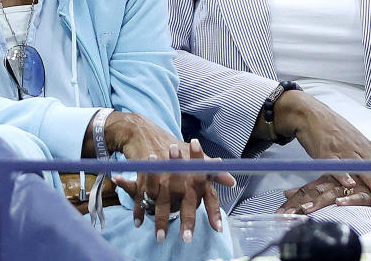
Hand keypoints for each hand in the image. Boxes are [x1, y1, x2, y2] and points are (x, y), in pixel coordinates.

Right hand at [105, 113, 234, 242]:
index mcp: (194, 172)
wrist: (146, 132)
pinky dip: (139, 210)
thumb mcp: (195, 159)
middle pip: (184, 200)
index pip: (207, 193)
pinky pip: (140, 196)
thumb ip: (212, 173)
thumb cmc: (174, 148)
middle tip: (187, 238)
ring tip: (160, 237)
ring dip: (160, 220)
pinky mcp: (143, 176)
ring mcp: (159, 175)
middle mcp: (178, 174)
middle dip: (186, 219)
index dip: (213, 211)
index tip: (218, 228)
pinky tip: (138, 223)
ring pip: (161, 201)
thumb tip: (232, 182)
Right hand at [273, 91, 370, 207]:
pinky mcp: (326, 152)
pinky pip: (336, 165)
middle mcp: (359, 148)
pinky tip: (349, 183)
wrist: (313, 114)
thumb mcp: (356, 140)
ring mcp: (343, 150)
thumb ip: (367, 156)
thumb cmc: (334, 129)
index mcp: (367, 146)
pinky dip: (343, 174)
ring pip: (361, 168)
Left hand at [278, 174, 370, 214]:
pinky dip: (349, 200)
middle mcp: (337, 183)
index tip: (281, 211)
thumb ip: (311, 189)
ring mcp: (351, 186)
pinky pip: (358, 197)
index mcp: (328, 180)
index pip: (307, 190)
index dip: (294, 200)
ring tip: (306, 210)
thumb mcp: (331, 182)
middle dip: (300, 204)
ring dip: (319, 202)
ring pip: (332, 194)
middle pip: (315, 193)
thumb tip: (286, 193)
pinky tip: (339, 203)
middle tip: (288, 214)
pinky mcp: (368, 192)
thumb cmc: (356, 178)